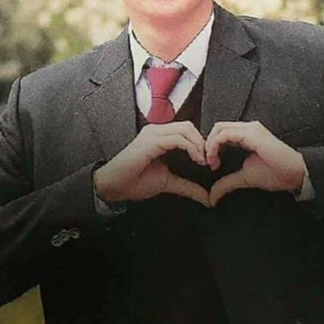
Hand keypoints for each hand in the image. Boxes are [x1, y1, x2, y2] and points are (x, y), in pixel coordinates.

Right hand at [93, 121, 209, 206]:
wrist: (114, 186)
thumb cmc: (134, 181)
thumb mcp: (168, 183)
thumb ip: (188, 187)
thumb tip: (206, 197)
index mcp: (160, 137)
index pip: (187, 131)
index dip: (201, 143)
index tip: (210, 161)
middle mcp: (157, 131)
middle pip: (189, 126)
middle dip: (202, 142)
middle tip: (210, 160)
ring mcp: (153, 134)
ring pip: (185, 129)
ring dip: (199, 144)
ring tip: (203, 160)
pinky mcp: (150, 141)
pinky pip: (177, 138)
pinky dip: (191, 148)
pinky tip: (196, 159)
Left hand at [206, 121, 305, 206]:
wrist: (295, 173)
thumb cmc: (276, 173)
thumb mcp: (244, 178)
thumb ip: (227, 183)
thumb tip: (211, 197)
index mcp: (246, 135)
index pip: (221, 133)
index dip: (211, 147)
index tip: (211, 165)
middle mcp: (247, 129)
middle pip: (217, 128)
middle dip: (207, 144)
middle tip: (208, 163)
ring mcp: (250, 129)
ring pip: (219, 128)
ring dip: (210, 144)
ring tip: (211, 161)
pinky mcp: (252, 133)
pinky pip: (226, 133)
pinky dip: (215, 144)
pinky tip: (215, 158)